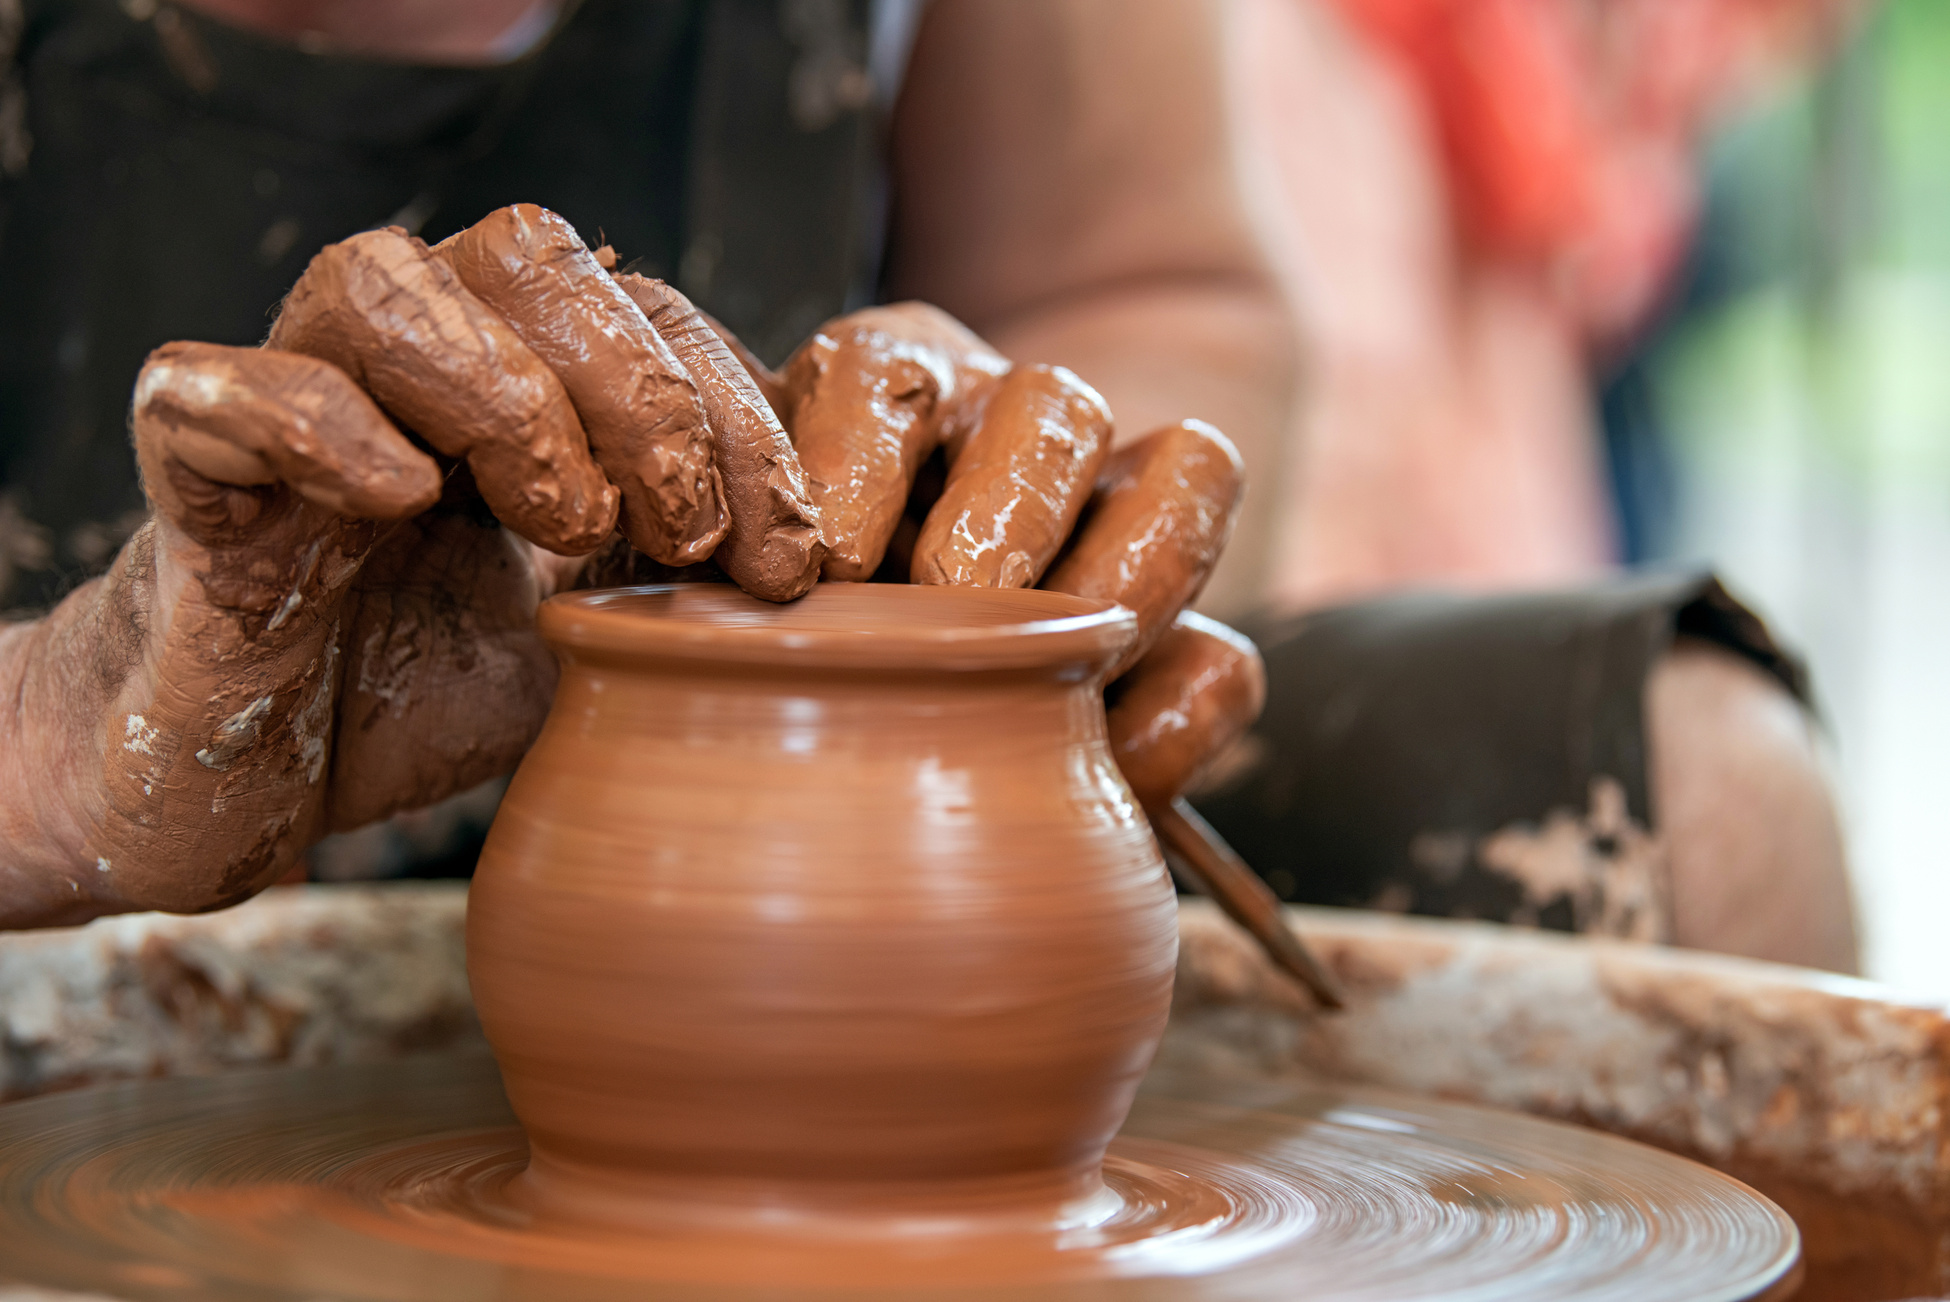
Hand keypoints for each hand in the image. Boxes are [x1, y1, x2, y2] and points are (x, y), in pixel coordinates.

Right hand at [29, 205, 804, 921]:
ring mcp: (295, 391)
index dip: (737, 415)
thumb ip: (692, 575)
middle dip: (645, 392)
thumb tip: (828, 554)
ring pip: (383, 280)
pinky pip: (227, 383)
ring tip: (565, 527)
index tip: (791, 557)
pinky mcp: (192, 463)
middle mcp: (412, 354)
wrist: (261, 777)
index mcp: (525, 371)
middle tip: (686, 539)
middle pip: (532, 255)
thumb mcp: (603, 637)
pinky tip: (403, 504)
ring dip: (506, 395)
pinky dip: (325, 424)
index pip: (649, 312)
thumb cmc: (433, 686)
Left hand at [732, 303, 1261, 804]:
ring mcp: (1117, 529)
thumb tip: (660, 618)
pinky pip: (1226, 657)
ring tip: (1066, 660)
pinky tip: (1111, 766)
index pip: (878, 376)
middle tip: (956, 594)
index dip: (855, 454)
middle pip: (1053, 406)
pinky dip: (1179, 711)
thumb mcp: (721, 592)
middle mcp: (1012, 435)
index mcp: (885, 402)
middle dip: (1008, 499)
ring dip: (1131, 568)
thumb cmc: (770, 648)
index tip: (821, 564)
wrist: (885, 734)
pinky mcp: (1189, 641)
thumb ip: (702, 588)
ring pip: (1185, 470)